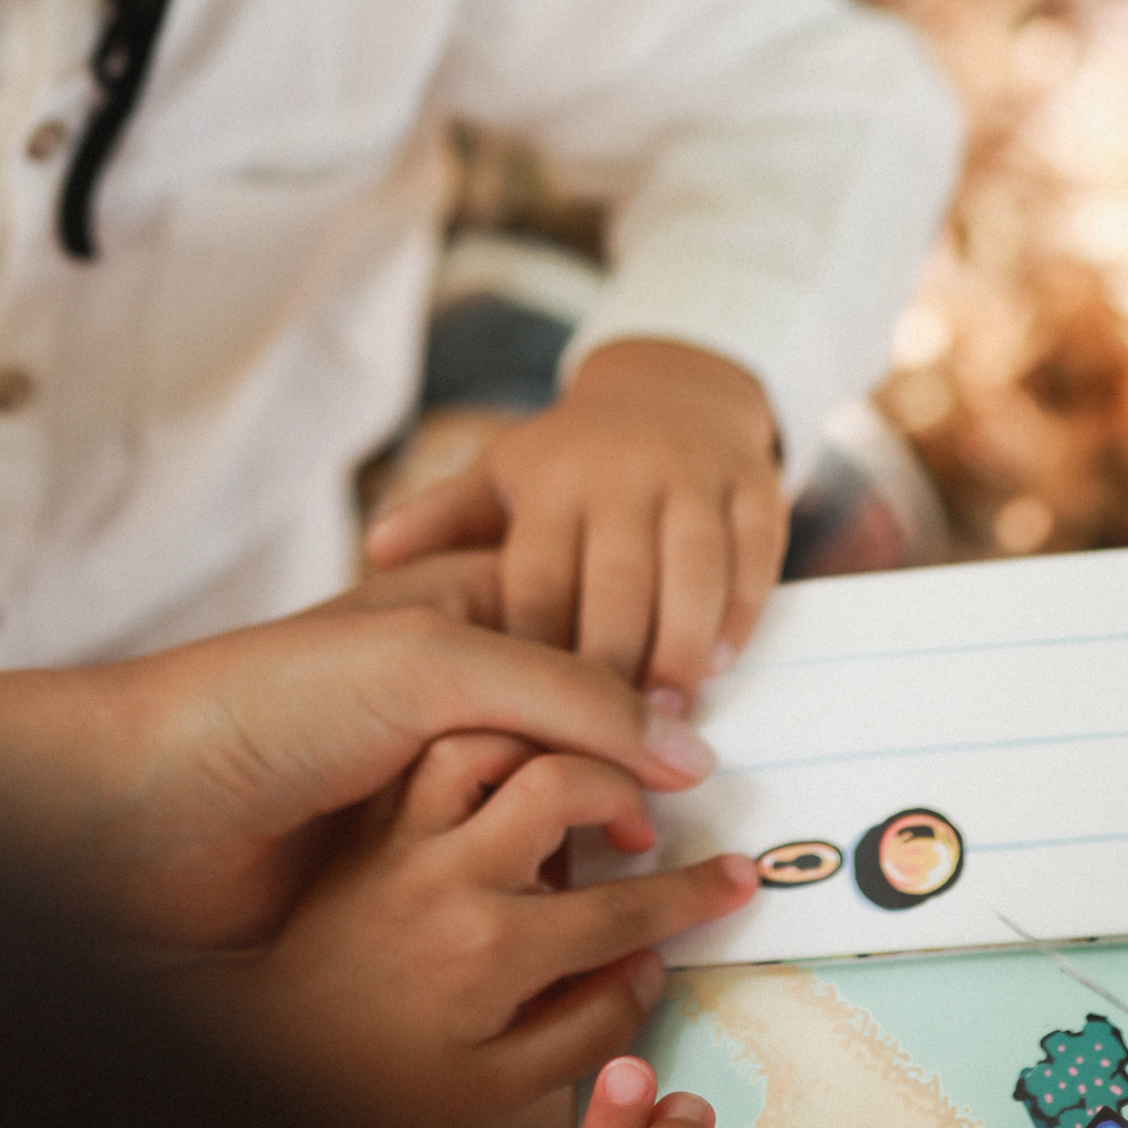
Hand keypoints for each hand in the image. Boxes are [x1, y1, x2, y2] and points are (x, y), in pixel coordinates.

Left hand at [0, 598, 721, 953]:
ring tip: (670, 901)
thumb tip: (688, 758)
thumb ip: (568, 697)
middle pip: (582, 743)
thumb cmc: (267, 710)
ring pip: (551, 829)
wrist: (130, 823)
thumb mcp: (432, 668)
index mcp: (454, 620)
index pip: (592, 646)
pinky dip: (550, 917)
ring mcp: (422, 800)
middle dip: (643, 792)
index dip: (656, 695)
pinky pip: (503, 898)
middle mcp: (446, 704)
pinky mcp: (402, 887)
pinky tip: (590, 939)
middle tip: (720, 851)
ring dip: (603, 866)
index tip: (726, 754)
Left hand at [228, 731, 758, 1127]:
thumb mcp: (483, 1090)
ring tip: (570, 783)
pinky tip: (493, 770)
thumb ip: (577, 1027)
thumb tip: (648, 973)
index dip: (692, 890)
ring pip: (492, 748)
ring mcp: (395, 837)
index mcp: (494, 952)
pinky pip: (428, 756)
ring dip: (544, 749)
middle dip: (622, 789)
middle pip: (567, 788)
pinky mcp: (355, 816)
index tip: (738, 878)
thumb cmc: (357, 1079)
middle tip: (642, 821)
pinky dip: (473, 747)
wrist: (240, 1048)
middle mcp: (449, 881)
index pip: (626, 903)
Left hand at [365, 338, 786, 702]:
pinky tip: (722, 662)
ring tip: (671, 716)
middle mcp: (621, 469)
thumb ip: (444, 518)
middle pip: (618, 579)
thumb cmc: (572, 458)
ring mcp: (693, 473)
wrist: (674, 386)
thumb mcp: (503, 475)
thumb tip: (374, 551)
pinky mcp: (752, 481)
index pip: (538, 575)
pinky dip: (740, 609)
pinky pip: (753, 552)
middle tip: (611, 741)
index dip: (536, 650)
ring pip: (691, 568)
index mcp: (551, 476)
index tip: (531, 719)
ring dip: (681, 646)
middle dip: (614, 662)